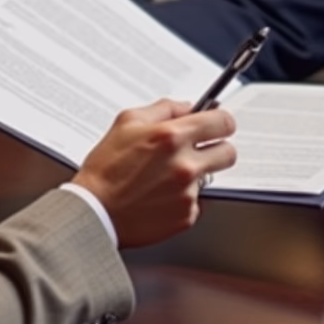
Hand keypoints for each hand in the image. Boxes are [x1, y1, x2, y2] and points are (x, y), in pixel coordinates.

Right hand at [72, 99, 236, 248]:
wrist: (94, 211)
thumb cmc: (106, 168)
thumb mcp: (127, 122)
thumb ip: (163, 108)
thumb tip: (187, 107)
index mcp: (173, 136)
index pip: (223, 122)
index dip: (221, 121)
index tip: (217, 124)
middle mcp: (185, 165)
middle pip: (229, 152)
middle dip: (216, 148)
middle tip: (200, 150)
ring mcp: (188, 193)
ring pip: (210, 178)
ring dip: (195, 175)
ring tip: (166, 176)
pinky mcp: (186, 216)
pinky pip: (197, 202)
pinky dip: (183, 198)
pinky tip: (161, 195)